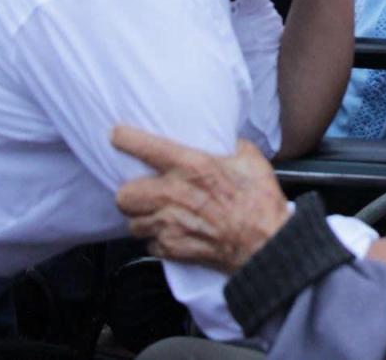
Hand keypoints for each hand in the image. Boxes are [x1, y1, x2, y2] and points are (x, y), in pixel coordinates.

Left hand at [112, 125, 289, 272]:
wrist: (267, 244)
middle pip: (124, 194)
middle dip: (130, 192)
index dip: (124, 138)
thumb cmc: (261, 203)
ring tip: (156, 214)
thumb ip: (230, 145)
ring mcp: (170, 225)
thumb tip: (222, 140)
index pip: (143, 147)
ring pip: (132, 223)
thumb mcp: (251, 159)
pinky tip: (172, 233)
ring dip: (142, 219)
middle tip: (143, 190)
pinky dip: (157, 241)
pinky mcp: (173, 248)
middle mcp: (173, 194)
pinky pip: (149, 245)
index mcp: (191, 166)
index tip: (118, 136)